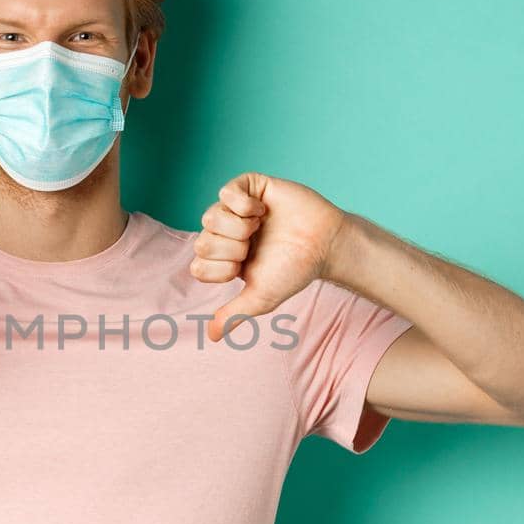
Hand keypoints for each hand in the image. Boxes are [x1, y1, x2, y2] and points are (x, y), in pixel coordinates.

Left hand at [190, 172, 348, 342]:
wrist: (325, 245)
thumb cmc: (294, 270)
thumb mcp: (261, 297)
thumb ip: (234, 314)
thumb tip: (212, 336)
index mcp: (223, 258)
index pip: (198, 265)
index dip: (222, 270)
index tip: (245, 269)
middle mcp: (224, 233)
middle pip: (202, 241)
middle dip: (232, 250)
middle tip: (254, 247)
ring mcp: (235, 208)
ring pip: (210, 217)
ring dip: (238, 227)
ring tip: (260, 228)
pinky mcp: (249, 186)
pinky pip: (226, 192)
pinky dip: (243, 205)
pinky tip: (262, 211)